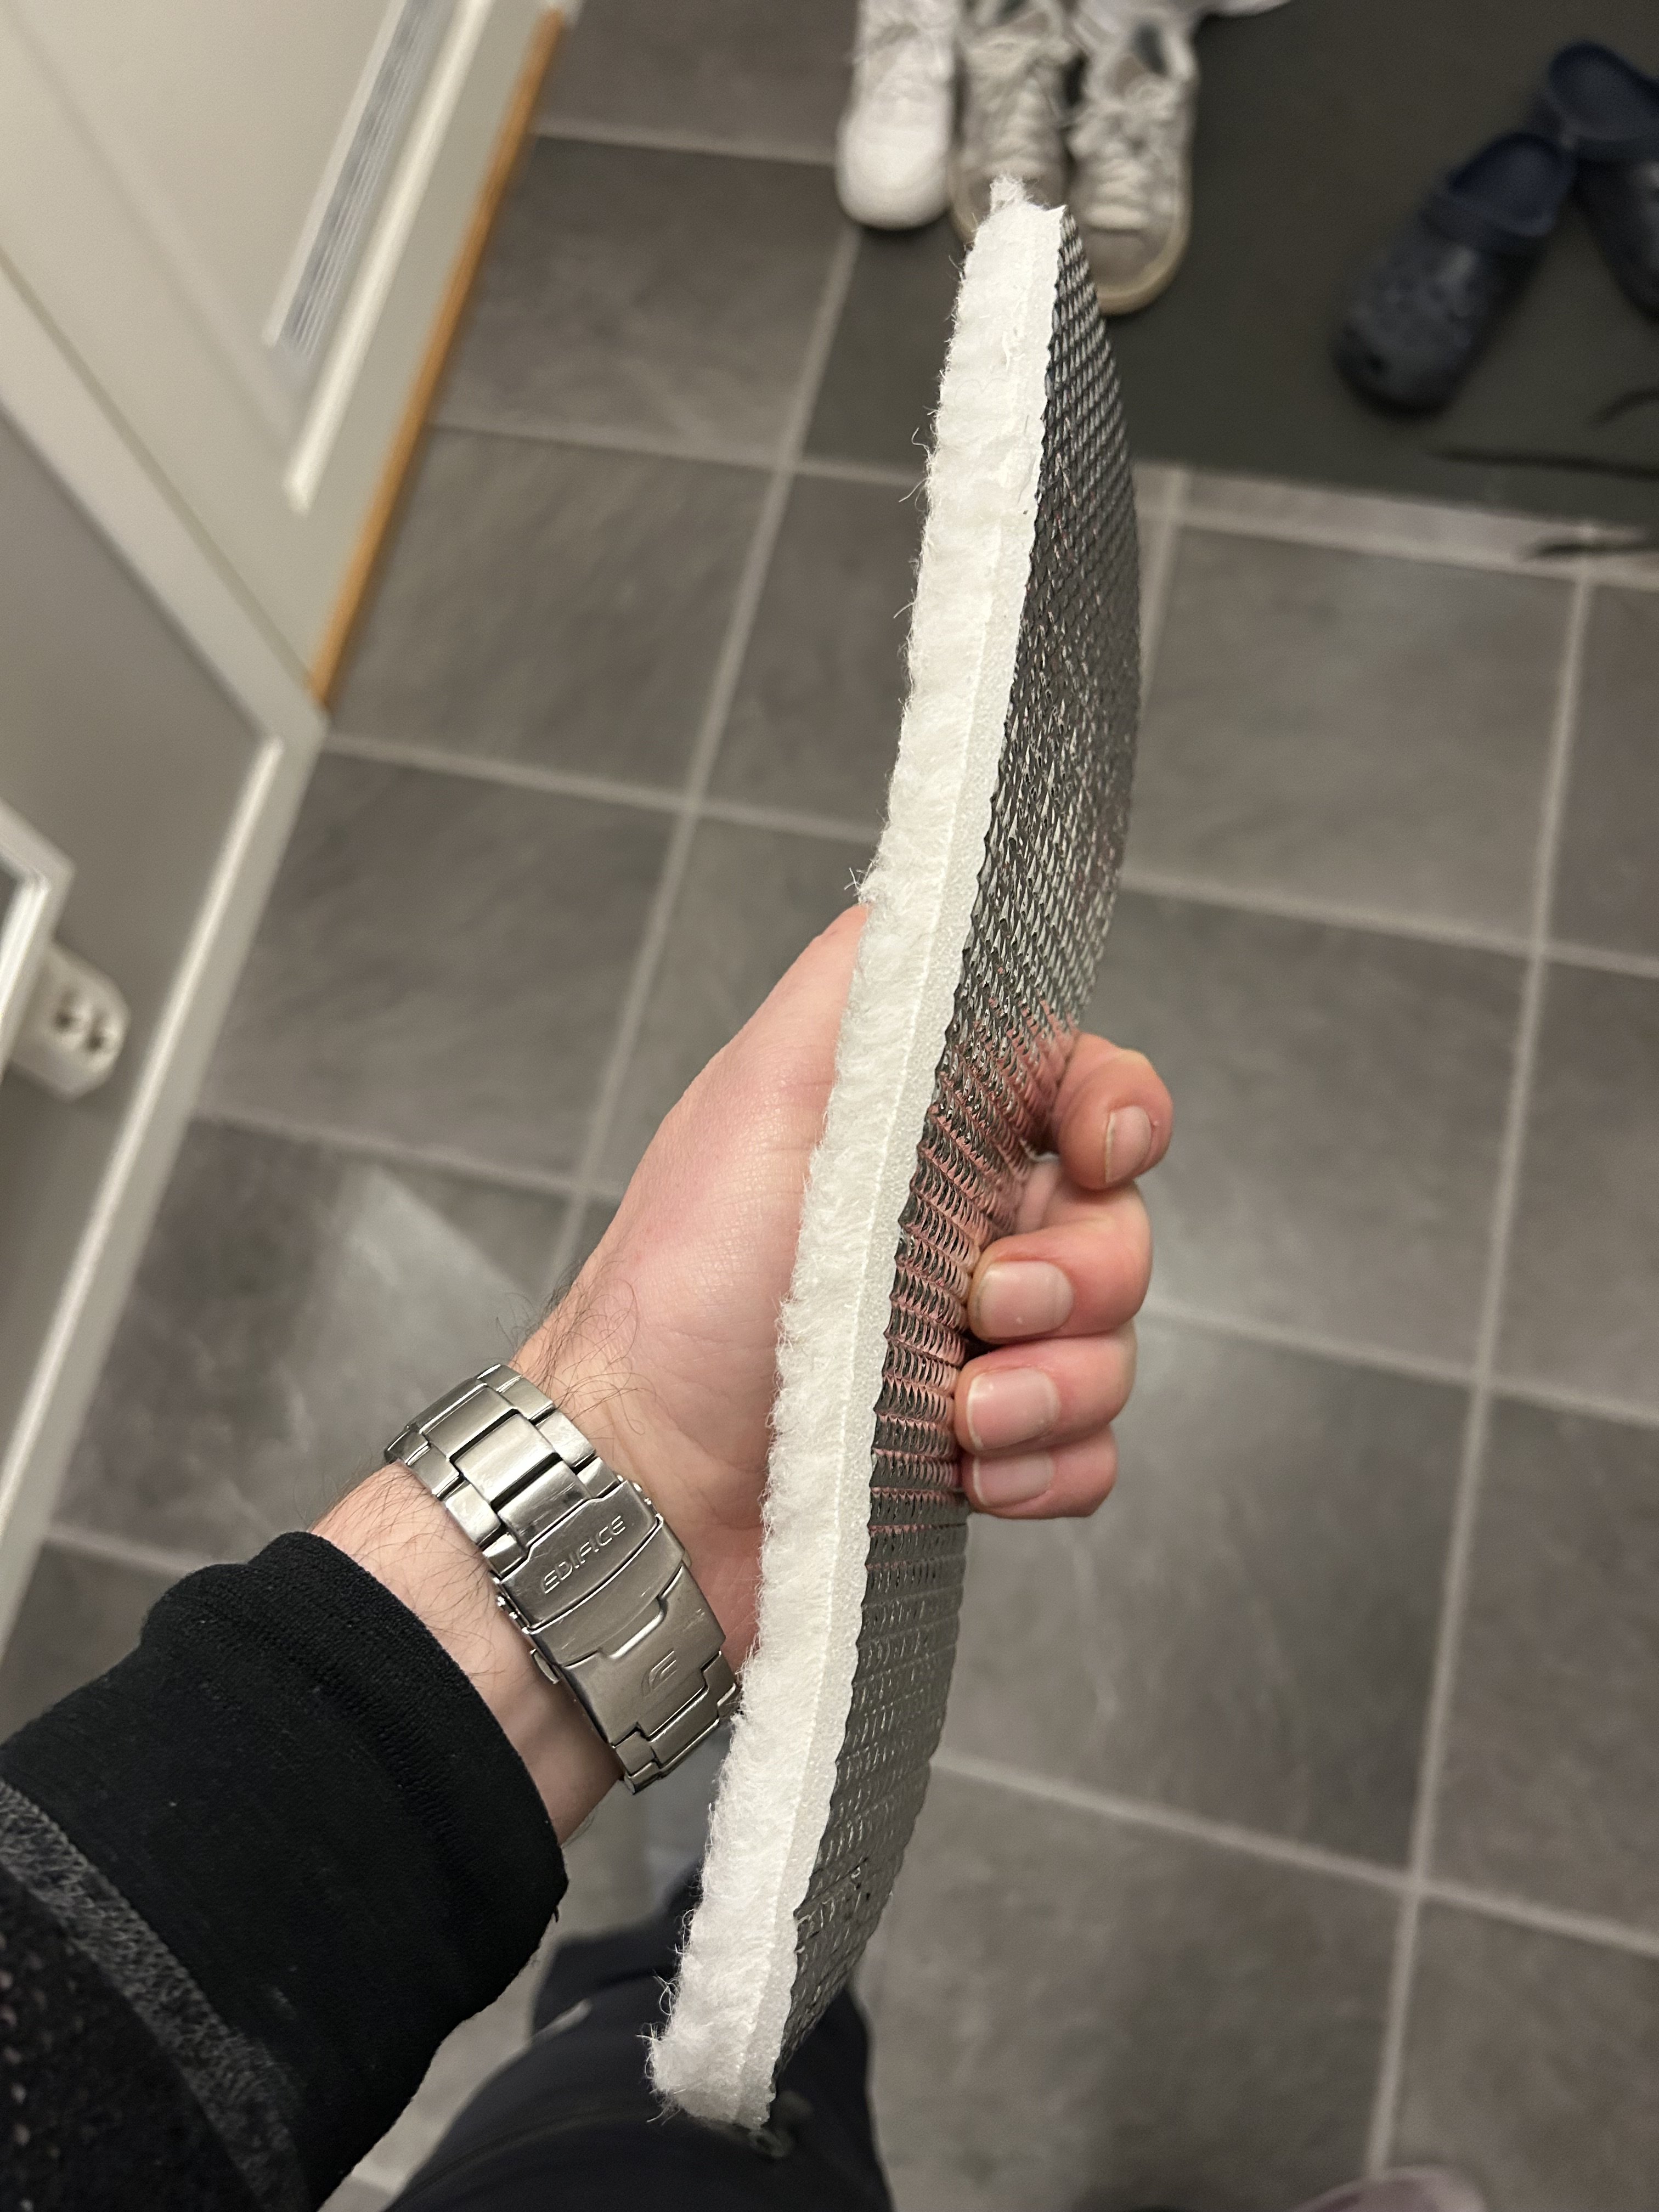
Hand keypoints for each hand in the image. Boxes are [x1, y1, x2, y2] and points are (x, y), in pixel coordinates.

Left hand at [519, 905, 1169, 1646]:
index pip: (1088, 1093)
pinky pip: (1089, 1453)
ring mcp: (976, 1347)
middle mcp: (961, 1233)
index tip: (1095, 1149)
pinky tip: (959, 1472)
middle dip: (1075, 1277)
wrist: (645, 1482)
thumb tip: (945, 892)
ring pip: (1116, 1351)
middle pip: (1122, 1230)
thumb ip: (867, 986)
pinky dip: (1041, 1467)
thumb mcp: (765, 1090)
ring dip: (1052, 1386)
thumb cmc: (686, 1289)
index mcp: (927, 1136)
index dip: (1120, 1115)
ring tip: (952, 1411)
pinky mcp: (981, 1454)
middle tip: (978, 1303)